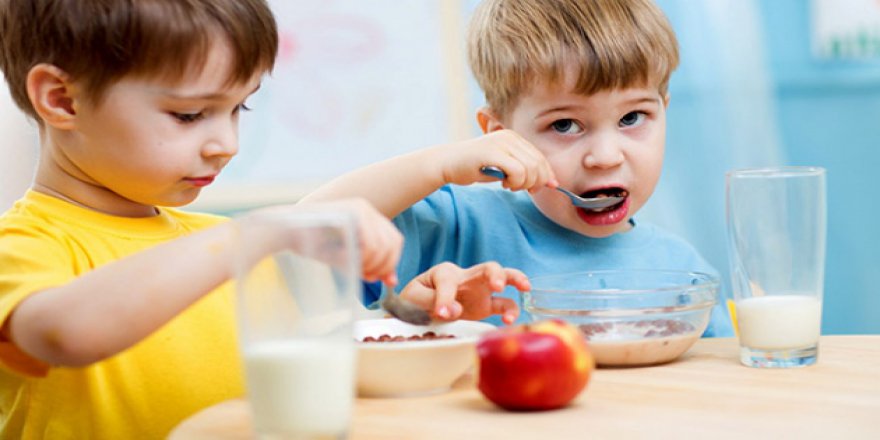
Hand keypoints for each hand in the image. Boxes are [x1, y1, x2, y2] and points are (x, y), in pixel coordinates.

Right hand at [306, 198, 402, 285]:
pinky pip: (371, 242)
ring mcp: (360, 208)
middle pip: (393, 242)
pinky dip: (366, 258)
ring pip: (383, 244)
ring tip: (359, 272)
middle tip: (369, 278)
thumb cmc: (313, 245)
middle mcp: (368, 209)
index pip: (395, 241)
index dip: (392, 263)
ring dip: (374, 264)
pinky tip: (354, 263)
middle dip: (384, 266)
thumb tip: (392, 281)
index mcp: (369, 217)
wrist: (286, 230)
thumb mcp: (347, 257)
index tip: (381, 279)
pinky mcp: (351, 212)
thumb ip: (370, 266)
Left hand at [399, 262, 528, 324]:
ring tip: (525, 288)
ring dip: (514, 280)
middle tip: (497, 285)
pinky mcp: (485, 305)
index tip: (441, 315)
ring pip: (502, 278)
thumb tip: (457, 310)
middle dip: (494, 274)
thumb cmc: (414, 299)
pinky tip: (510, 321)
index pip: (449, 282)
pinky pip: (503, 304)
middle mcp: (466, 277)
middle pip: (486, 267)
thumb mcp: (412, 298)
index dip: (445, 298)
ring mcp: (478, 290)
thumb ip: (431, 301)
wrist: (417, 307)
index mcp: (444, 273)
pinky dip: (510, 310)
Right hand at [439, 130, 557, 192]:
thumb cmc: (474, 167)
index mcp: (514, 137)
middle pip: (538, 163)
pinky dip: (515, 182)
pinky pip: (518, 171)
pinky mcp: (492, 152)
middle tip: (523, 190)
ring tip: (510, 186)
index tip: (544, 188)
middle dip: (536, 182)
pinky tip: (504, 184)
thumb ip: (524, 171)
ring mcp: (500, 143)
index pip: (540, 157)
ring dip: (523, 184)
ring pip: (530, 169)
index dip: (546, 175)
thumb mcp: (503, 167)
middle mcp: (509, 137)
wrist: (447, 163)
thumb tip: (551, 182)